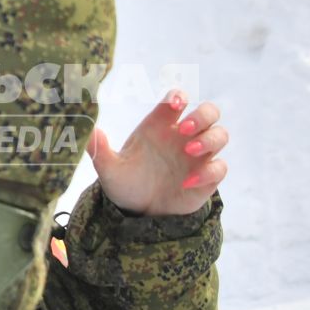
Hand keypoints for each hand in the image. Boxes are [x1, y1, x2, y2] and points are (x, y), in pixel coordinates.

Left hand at [87, 90, 228, 216]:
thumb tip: (89, 131)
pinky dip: (208, 172)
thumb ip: (99, 150)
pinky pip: (219, 167)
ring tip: (190, 151)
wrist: (138, 212)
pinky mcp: (207, 177)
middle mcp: (183, 137)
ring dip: (210, 139)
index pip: (177, 100)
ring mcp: (198, 156)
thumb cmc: (126, 183)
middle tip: (184, 129)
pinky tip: (187, 182)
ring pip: (221, 135)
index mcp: (161, 125)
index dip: (179, 96)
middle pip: (209, 112)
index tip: (176, 103)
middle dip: (202, 115)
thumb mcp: (109, 169)